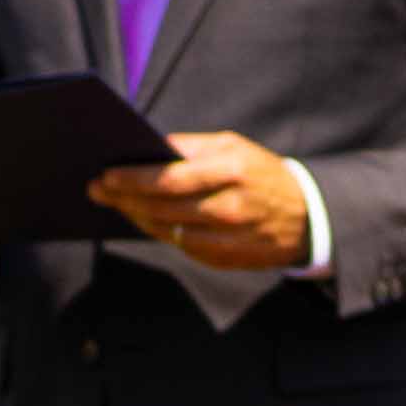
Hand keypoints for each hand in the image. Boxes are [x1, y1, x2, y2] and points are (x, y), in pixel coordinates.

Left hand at [89, 129, 316, 272]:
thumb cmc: (262, 173)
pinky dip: (160, 232)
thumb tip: (147, 150)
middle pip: (161, 206)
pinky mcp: (226, 259)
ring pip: (166, 229)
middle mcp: (229, 207)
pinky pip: (181, 246)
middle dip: (124, 198)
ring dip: (136, 216)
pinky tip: (145, 220)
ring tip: (117, 203)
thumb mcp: (234, 147)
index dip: (132, 179)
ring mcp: (228, 238)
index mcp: (231, 171)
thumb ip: (191, 147)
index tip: (106, 175)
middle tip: (97, 189)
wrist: (307, 217)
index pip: (169, 178)